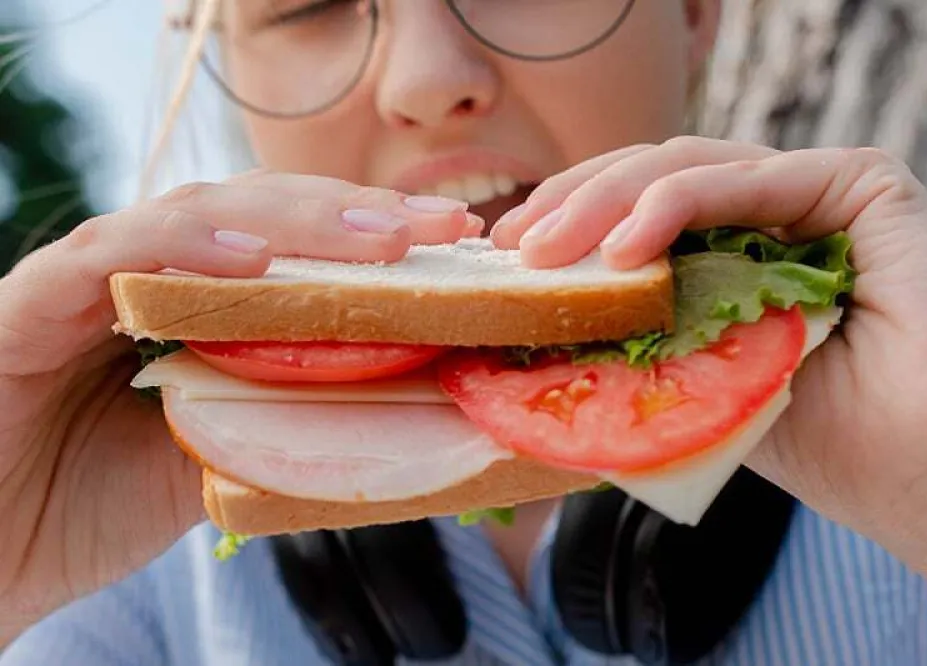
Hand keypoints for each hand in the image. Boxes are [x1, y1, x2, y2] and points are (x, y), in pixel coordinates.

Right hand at [0, 171, 479, 643]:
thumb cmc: (91, 505)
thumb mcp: (218, 462)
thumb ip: (287, 429)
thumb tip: (408, 421)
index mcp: (199, 303)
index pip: (298, 246)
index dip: (376, 237)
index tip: (459, 241)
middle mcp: (152, 273)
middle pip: (265, 215)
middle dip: (359, 215)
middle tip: (445, 224)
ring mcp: (94, 277)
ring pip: (200, 215)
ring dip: (296, 220)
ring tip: (379, 238)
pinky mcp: (33, 301)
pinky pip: (108, 255)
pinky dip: (181, 248)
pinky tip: (251, 260)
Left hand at [492, 137, 926, 629]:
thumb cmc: (829, 442)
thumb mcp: (700, 389)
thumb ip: (636, 354)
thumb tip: (529, 349)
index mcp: (732, 256)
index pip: (635, 216)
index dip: (569, 225)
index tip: (507, 257)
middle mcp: (766, 217)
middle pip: (647, 182)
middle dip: (572, 207)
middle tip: (514, 248)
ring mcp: (809, 194)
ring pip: (684, 168)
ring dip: (606, 202)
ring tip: (550, 252)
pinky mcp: (858, 183)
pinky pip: (747, 179)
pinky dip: (676, 203)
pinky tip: (625, 246)